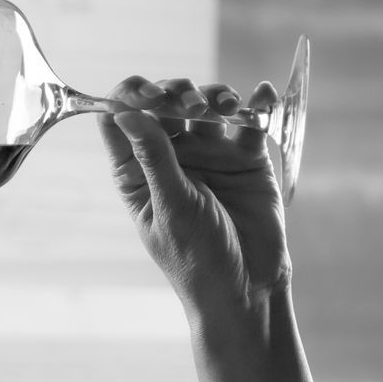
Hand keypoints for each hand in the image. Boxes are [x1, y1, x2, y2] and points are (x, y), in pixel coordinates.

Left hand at [96, 79, 290, 317]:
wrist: (246, 288)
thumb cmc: (196, 258)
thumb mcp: (172, 207)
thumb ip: (154, 158)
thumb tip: (125, 113)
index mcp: (138, 171)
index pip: (121, 121)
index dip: (128, 98)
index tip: (144, 93)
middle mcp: (171, 157)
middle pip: (165, 105)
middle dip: (176, 94)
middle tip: (190, 103)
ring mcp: (209, 155)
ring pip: (207, 107)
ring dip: (215, 97)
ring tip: (226, 107)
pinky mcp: (246, 158)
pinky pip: (250, 123)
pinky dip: (256, 104)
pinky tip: (260, 97)